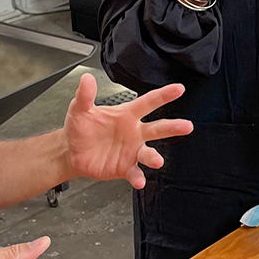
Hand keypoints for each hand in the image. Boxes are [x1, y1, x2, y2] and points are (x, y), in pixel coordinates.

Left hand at [64, 74, 193, 188]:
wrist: (71, 152)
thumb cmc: (80, 128)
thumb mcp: (79, 109)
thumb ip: (85, 95)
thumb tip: (87, 78)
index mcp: (127, 115)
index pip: (148, 102)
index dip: (163, 96)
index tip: (178, 89)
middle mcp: (134, 133)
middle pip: (157, 129)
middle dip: (173, 127)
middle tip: (187, 126)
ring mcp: (131, 151)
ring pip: (148, 154)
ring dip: (154, 158)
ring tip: (158, 161)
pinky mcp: (125, 167)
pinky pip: (135, 172)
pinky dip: (138, 177)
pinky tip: (139, 181)